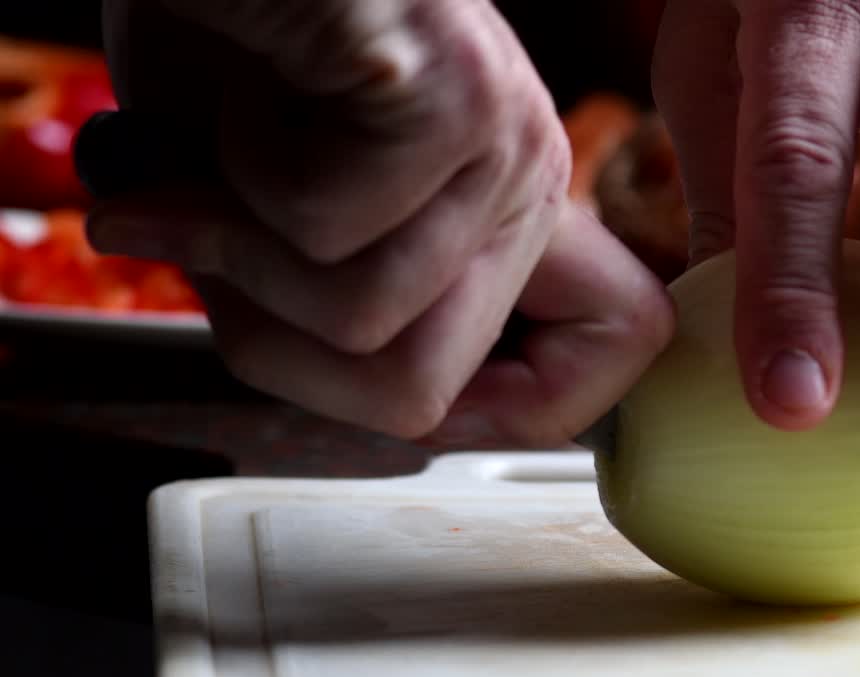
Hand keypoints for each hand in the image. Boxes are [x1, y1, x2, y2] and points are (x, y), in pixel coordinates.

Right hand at [80, 0, 672, 446]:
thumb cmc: (236, 39)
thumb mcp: (277, 217)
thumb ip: (329, 316)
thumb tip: (373, 410)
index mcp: (510, 216)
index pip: (597, 369)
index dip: (490, 416)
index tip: (372, 376)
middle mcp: (527, 182)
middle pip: (423, 401)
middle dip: (283, 353)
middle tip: (232, 254)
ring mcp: (504, 140)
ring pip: (365, 328)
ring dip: (241, 255)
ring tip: (224, 159)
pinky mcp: (452, 97)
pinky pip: (324, 231)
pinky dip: (233, 176)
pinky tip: (250, 94)